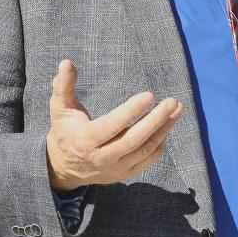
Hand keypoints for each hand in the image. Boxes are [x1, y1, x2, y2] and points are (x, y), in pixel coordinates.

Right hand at [46, 59, 184, 190]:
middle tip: (172, 102)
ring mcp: (115, 168)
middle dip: (156, 120)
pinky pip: (148, 159)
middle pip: (134, 139)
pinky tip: (167, 125)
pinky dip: (160, 142)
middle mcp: (101, 157)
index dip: (132, 110)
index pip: (113, 125)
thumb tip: (67, 62)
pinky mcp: (125, 174)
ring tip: (177, 109)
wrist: (64, 168)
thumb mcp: (59, 108)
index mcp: (85, 140)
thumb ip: (64, 86)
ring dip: (164, 129)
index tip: (150, 95)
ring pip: (145, 149)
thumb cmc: (65, 131)